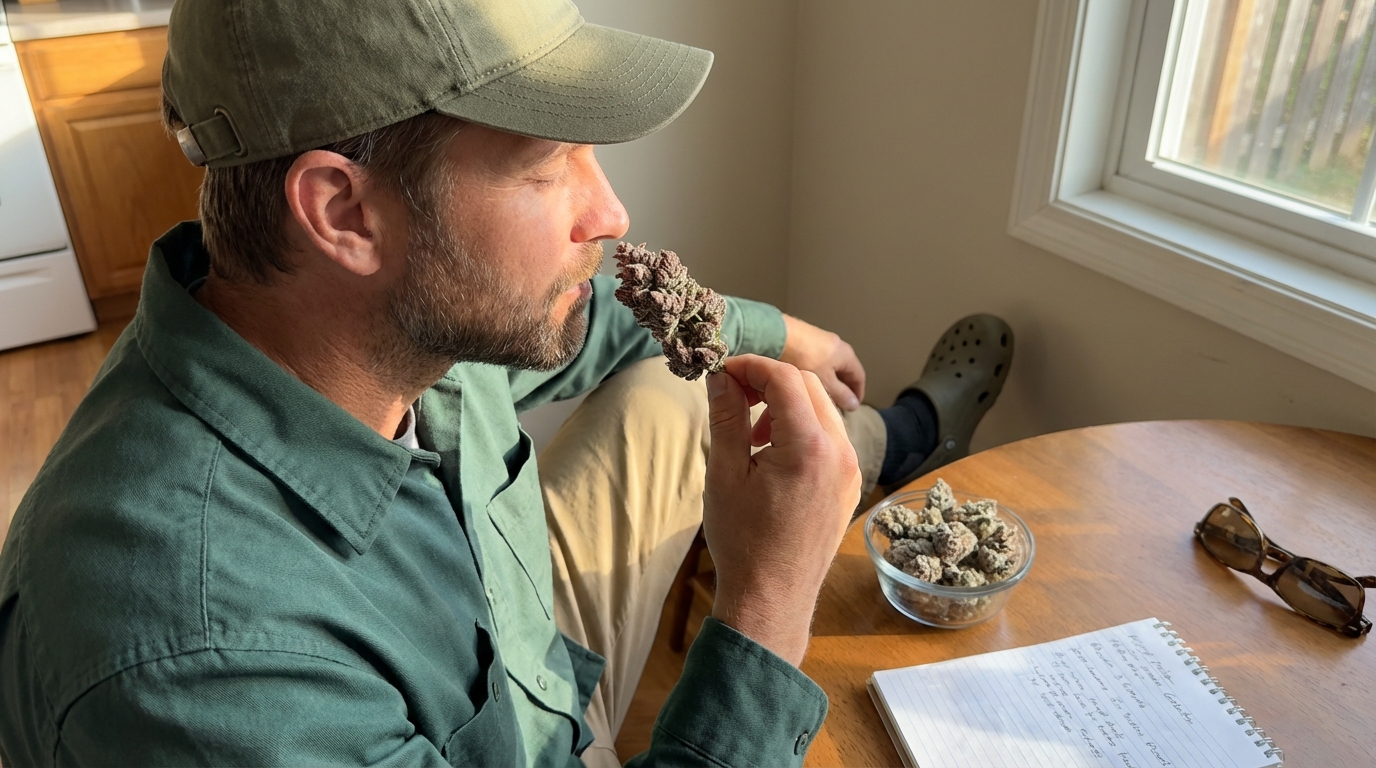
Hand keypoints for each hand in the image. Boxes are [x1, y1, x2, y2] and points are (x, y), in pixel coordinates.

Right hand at [703, 355, 861, 665]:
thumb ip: (726, 418)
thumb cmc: (743, 543)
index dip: (751, 366)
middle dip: (769, 381)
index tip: (722, 371)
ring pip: (822, 410)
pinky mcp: (848, 485)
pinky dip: (801, 430)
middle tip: (732, 394)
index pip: (786, 378)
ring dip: (786, 405)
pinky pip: (829, 438)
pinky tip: (772, 454)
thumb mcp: (725, 475)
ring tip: (750, 433)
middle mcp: (840, 453)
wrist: (772, 600)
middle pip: (809, 387)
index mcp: (810, 448)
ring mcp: (850, 470)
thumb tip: (720, 376)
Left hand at [779, 315, 865, 410]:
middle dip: (841, 388)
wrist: (774, 335)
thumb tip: (853, 404)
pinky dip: (813, 373)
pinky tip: (802, 382)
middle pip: (844, 370)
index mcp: (846, 353)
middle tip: (835, 404)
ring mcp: (819, 340)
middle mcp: (836, 344)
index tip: (853, 407)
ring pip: (828, 366)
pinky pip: (814, 360)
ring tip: (817, 395)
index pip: (859, 376)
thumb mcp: (825, 382)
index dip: (858, 393)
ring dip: (826, 381)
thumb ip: (841, 394)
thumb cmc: (803, 359)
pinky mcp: (802, 339)